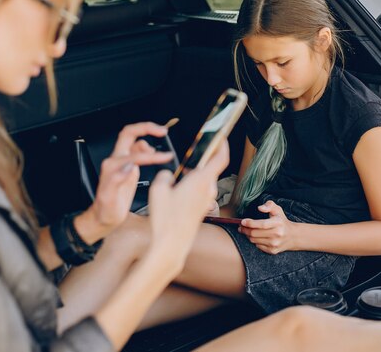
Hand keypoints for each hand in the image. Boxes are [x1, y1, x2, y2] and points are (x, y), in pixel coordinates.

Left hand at [91, 122, 173, 230]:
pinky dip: (148, 147)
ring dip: (148, 137)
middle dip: (146, 128)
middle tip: (162, 130)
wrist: (103, 216)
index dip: (152, 156)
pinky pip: (137, 150)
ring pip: (134, 140)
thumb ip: (116, 180)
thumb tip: (129, 167)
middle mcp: (116, 160)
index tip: (165, 157)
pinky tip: (155, 154)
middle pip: (129, 134)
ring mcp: (122, 162)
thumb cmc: (106, 210)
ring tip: (162, 141)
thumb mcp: (109, 199)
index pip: (135, 155)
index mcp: (112, 166)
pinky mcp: (127, 166)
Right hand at [147, 142, 228, 269]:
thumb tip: (167, 175)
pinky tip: (179, 188)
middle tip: (195, 151)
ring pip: (205, 180)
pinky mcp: (201, 209)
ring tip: (181, 171)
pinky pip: (201, 190)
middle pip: (211, 168)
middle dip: (204, 158)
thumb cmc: (166, 219)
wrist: (171, 244)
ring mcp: (206, 200)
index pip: (220, 158)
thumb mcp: (158, 190)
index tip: (220, 136)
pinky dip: (194, 184)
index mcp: (200, 181)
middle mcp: (207, 190)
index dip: (223, 144)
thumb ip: (163, 175)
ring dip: (197, 173)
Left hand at [238, 200, 295, 254]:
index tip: (242, 221)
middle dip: (245, 229)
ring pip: (254, 240)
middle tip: (241, 226)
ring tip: (247, 230)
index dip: (250, 223)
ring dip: (248, 235)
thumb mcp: (277, 210)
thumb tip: (260, 208)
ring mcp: (275, 244)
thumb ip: (269, 205)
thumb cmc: (282, 221)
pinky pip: (257, 246)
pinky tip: (256, 237)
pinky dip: (254, 241)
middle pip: (255, 233)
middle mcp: (277, 234)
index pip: (261, 224)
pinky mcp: (273, 251)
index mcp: (278, 223)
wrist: (293, 236)